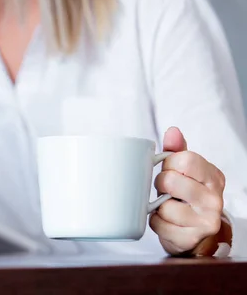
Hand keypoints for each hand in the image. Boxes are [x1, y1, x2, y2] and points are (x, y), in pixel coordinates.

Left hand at [149, 127, 226, 254]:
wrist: (197, 233)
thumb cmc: (187, 195)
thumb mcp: (185, 171)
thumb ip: (177, 150)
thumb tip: (172, 131)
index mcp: (213, 177)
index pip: (185, 159)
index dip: (169, 163)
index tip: (170, 170)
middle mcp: (214, 199)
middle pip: (170, 181)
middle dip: (161, 184)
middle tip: (166, 190)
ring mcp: (204, 221)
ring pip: (163, 206)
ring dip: (158, 206)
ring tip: (167, 206)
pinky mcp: (191, 239)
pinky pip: (158, 225)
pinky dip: (156, 222)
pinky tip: (166, 221)